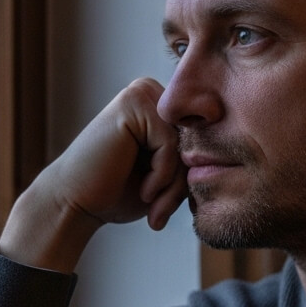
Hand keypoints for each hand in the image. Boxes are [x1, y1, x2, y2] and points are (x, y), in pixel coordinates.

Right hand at [0, 78, 188, 271]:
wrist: (74, 204)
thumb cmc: (117, 193)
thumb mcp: (166, 176)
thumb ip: (190, 159)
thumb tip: (231, 147)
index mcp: (159, 107)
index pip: (199, 140)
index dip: (188, 177)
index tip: (168, 208)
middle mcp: (151, 93)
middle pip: (195, 140)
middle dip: (182, 182)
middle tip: (161, 213)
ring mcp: (141, 93)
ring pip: (185, 144)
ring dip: (173, 184)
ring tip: (153, 205)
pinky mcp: (132, 102)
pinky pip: (170, 144)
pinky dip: (161, 175)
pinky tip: (143, 191)